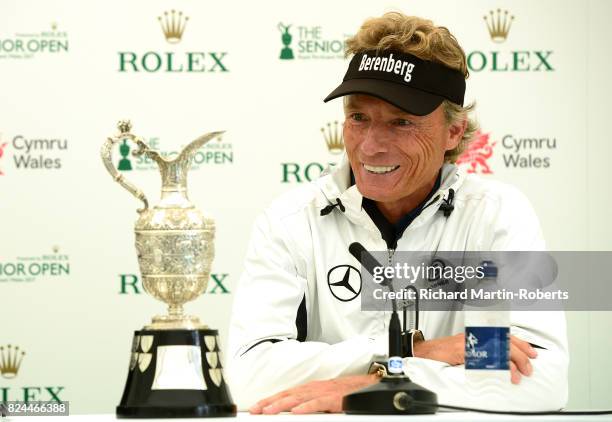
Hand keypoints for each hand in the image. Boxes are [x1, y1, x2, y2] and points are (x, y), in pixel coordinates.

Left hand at [249, 374, 378, 413]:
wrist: (367, 387)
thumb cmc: (345, 394)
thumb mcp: (323, 399)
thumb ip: (309, 405)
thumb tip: (293, 413)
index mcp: (310, 389)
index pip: (286, 394)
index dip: (270, 400)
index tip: (256, 408)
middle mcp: (313, 388)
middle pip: (287, 395)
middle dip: (270, 402)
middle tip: (255, 410)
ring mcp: (323, 392)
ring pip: (299, 398)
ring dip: (282, 404)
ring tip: (269, 411)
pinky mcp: (334, 398)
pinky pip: (318, 403)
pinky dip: (306, 407)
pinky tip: (296, 412)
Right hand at [413, 333, 537, 383]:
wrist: (427, 351)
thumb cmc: (446, 350)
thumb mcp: (469, 346)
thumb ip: (484, 349)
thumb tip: (504, 360)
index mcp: (480, 332)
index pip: (506, 335)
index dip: (522, 344)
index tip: (532, 354)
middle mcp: (477, 335)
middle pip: (505, 342)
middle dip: (520, 357)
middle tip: (528, 368)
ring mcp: (471, 342)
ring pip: (498, 350)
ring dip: (511, 363)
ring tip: (518, 375)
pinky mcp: (464, 352)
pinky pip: (484, 358)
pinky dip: (496, 366)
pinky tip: (503, 373)